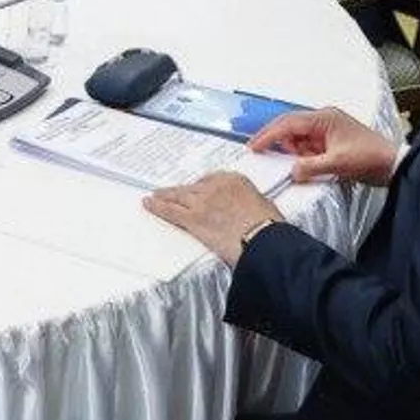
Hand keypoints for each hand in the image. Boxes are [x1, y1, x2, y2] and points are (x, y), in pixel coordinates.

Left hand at [143, 171, 282, 266]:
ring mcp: (202, 201)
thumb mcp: (263, 206)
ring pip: (177, 197)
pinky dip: (157, 207)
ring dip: (164, 197)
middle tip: (171, 193)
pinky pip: (170, 210)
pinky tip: (149, 205)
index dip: (199, 188)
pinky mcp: (193, 218)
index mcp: (234, 179)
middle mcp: (215, 186)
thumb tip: (246, 210)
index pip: (209, 180)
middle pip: (191, 187)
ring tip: (155, 196)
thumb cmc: (270, 228)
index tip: (196, 191)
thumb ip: (247, 203)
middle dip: (180, 192)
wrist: (265, 240)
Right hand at [248, 106, 398, 185]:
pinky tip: (305, 164)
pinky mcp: (330, 141)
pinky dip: (303, 155)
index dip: (268, 135)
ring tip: (298, 163)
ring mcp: (327, 130)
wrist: (393, 165)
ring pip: (298, 137)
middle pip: (290, 127)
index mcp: (325, 118)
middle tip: (260, 152)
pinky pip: (308, 146)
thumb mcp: (338, 164)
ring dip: (294, 151)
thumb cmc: (372, 157)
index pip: (288, 123)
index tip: (254, 145)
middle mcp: (324, 119)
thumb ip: (310, 167)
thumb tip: (292, 170)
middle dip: (278, 141)